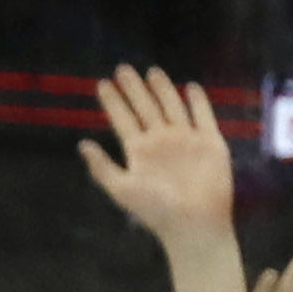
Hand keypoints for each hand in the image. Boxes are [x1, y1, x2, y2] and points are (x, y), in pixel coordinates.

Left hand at [80, 65, 244, 291]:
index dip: (113, 101)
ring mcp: (186, 140)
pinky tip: (190, 87)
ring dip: (162, 88)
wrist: (193, 223)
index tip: (102, 83)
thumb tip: (82, 144)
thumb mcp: (122, 189)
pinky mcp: (210, 143)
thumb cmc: (156, 211)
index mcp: (139, 151)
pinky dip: (198, 101)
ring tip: (151, 71)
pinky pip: (203, 116)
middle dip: (134, 88)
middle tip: (122, 68)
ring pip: (172, 106)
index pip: (122, 119)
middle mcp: (161, 142)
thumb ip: (102, 168)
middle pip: (145, 107)